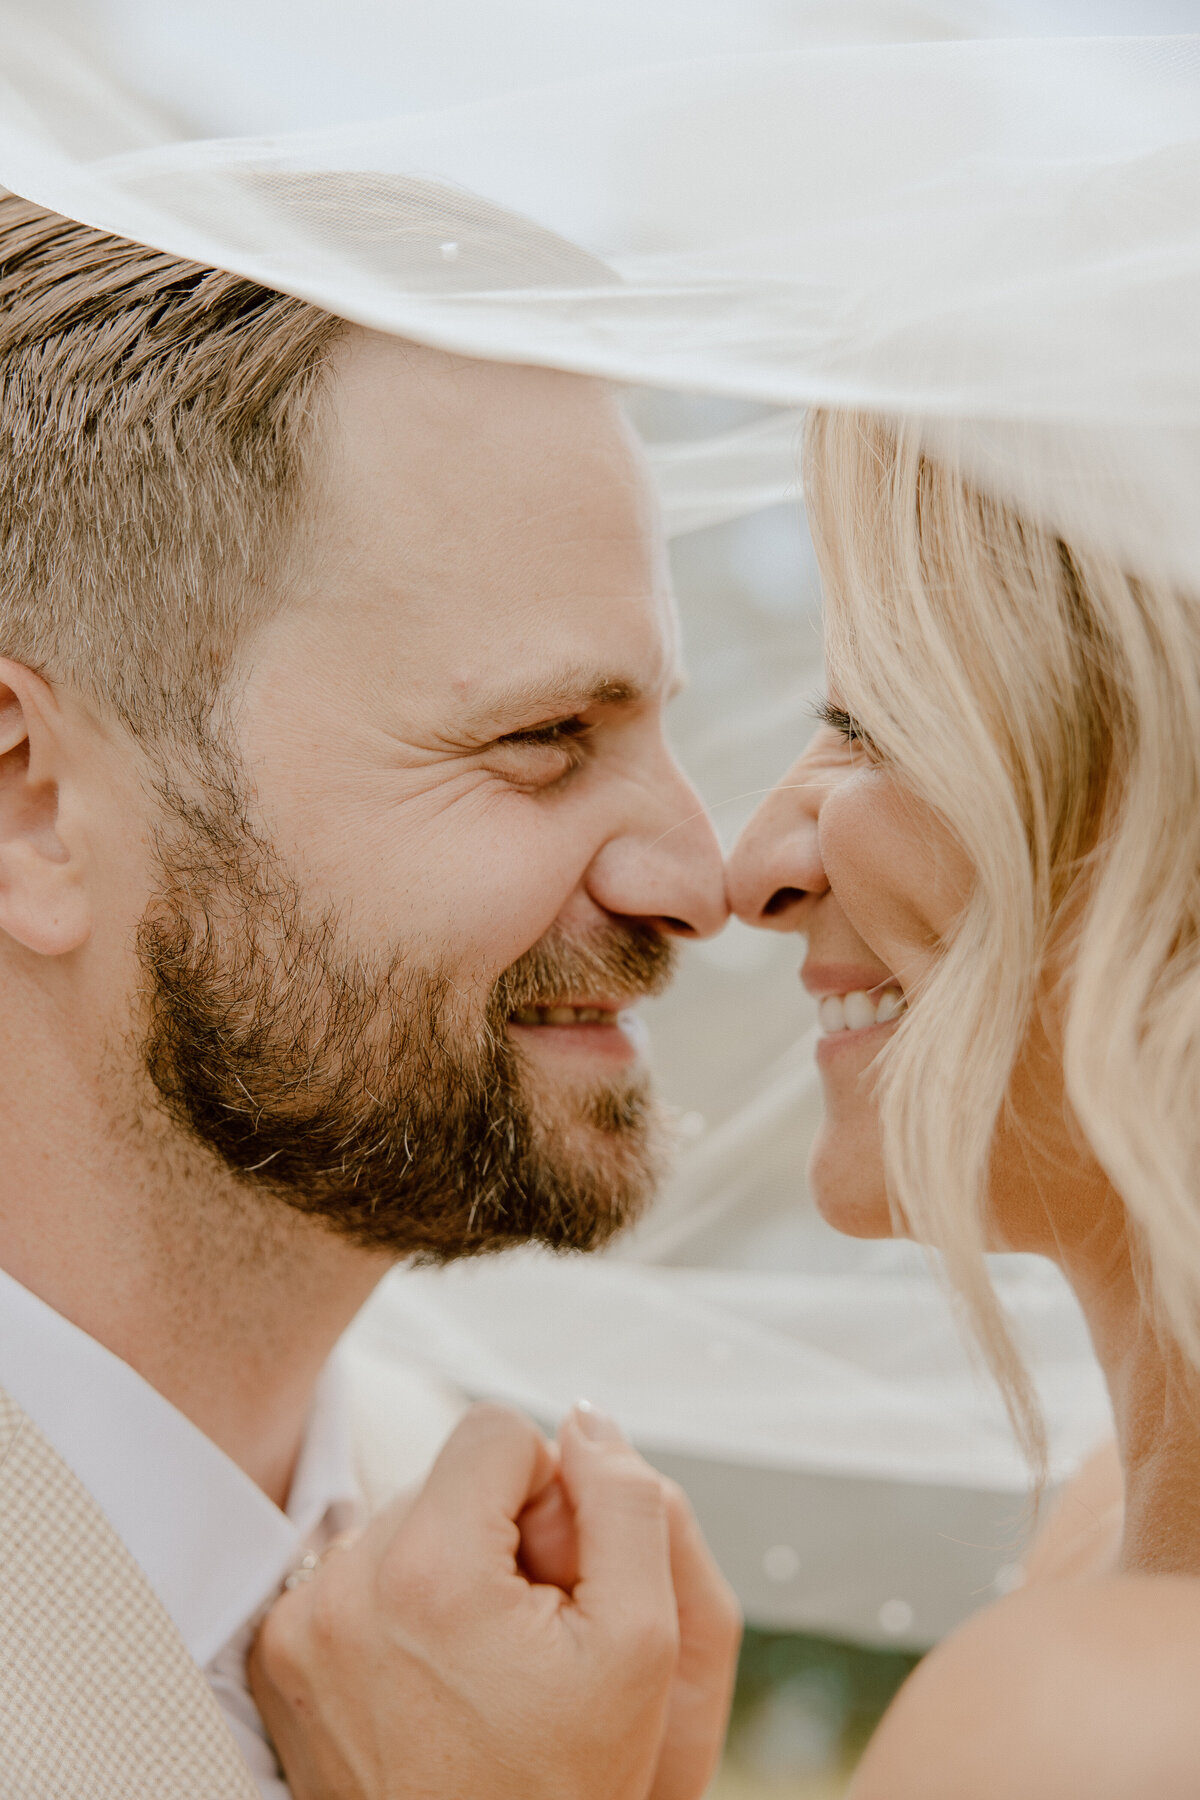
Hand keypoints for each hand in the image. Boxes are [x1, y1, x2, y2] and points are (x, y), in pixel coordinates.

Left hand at [249, 1401, 738, 1799]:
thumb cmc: (563, 1785)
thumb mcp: (642, 1645)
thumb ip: (626, 1506)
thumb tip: (585, 1420)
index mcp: (429, 1572)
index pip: (493, 1429)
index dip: (549, 1491)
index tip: (559, 1574)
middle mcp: (343, 1587)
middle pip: (444, 1480)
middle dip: (499, 1533)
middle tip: (527, 1635)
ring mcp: (299, 1627)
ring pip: (401, 1525)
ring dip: (449, 1569)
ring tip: (481, 1667)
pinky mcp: (278, 1660)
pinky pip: (352, 1577)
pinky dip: (397, 1608)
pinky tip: (433, 1679)